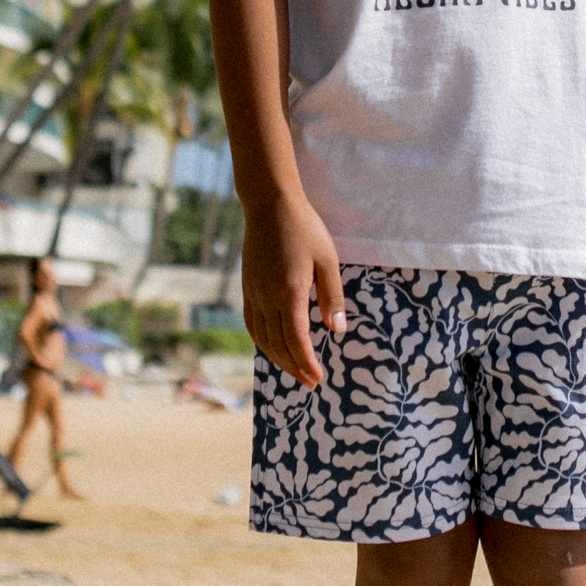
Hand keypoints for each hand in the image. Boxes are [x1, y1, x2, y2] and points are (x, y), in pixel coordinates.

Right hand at [241, 194, 345, 388]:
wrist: (269, 204)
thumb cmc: (304, 228)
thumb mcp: (327, 259)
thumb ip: (332, 296)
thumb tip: (338, 330)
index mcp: (290, 291)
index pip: (296, 339)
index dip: (306, 362)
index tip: (318, 378)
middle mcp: (267, 297)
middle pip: (278, 344)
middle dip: (294, 367)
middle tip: (310, 382)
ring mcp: (254, 292)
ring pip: (262, 338)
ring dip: (278, 359)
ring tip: (294, 370)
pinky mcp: (247, 287)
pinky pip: (252, 323)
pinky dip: (262, 342)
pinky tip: (272, 347)